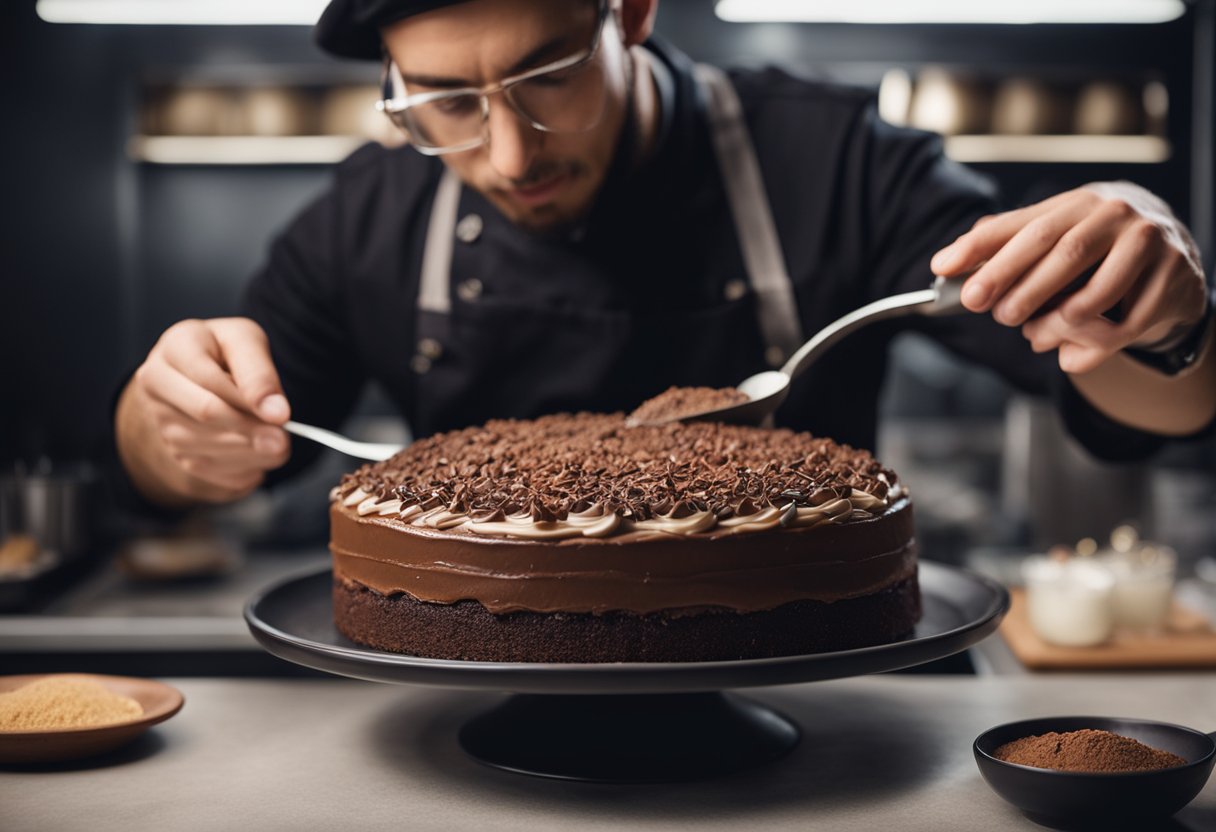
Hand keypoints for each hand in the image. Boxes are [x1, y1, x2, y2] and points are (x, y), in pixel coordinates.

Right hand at [116, 317, 290, 505]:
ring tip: (277, 445)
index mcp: (175, 347)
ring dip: (248, 453)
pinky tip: (259, 457)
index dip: (249, 401)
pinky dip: (239, 469)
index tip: (283, 417)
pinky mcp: (171, 449)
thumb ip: (260, 374)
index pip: (211, 380)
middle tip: (284, 441)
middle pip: (205, 416)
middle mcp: (156, 384)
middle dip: (251, 430)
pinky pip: (207, 469)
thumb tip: (277, 413)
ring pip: (205, 447)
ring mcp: (160, 420)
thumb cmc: (227, 352)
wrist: (203, 369)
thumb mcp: (247, 342)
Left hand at [930, 182, 1206, 373]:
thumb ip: (1004, 244)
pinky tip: (1067, 352)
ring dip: (1055, 324)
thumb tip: (946, 261)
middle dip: (1020, 289)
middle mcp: (1115, 214)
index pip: (1023, 225)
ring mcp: (1148, 243)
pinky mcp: (1172, 277)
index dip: (980, 249)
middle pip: (1061, 253)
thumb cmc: (1097, 248)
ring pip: (1092, 295)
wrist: (1172, 254)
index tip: (943, 270)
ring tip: (1033, 335)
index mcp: (1077, 203)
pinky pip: (1124, 326)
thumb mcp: (1054, 235)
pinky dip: (1088, 347)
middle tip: (996, 314)